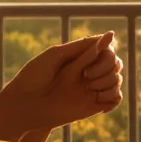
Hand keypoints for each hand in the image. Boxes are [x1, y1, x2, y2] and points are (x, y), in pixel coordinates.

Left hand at [0, 34, 123, 138]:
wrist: (23, 106)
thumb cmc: (33, 77)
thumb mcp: (56, 56)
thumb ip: (82, 46)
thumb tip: (111, 35)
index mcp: (79, 57)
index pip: (107, 51)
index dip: (105, 56)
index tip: (86, 65)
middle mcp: (88, 72)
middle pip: (116, 64)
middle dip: (106, 70)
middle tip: (86, 78)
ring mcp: (91, 89)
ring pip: (117, 80)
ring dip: (109, 83)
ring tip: (90, 89)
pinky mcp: (92, 106)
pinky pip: (115, 99)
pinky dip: (113, 97)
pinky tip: (97, 99)